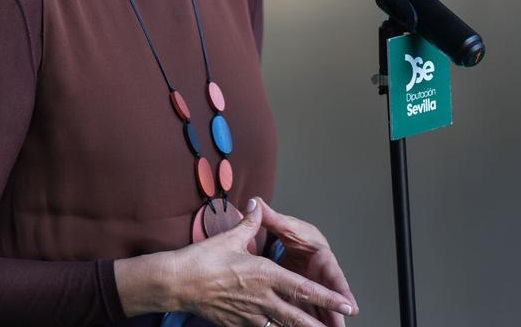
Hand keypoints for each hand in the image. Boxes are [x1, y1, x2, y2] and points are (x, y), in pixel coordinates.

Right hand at [163, 198, 356, 326]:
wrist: (175, 284)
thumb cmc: (201, 260)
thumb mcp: (230, 238)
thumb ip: (250, 224)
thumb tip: (258, 206)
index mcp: (264, 275)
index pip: (303, 288)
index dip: (326, 298)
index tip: (345, 304)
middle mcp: (261, 298)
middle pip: (297, 315)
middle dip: (320, 322)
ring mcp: (249, 315)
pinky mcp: (236, 324)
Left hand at [255, 198, 358, 326]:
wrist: (292, 241)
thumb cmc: (294, 232)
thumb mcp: (285, 225)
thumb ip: (271, 217)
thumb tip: (255, 202)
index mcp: (322, 257)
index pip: (334, 275)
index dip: (341, 290)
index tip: (350, 305)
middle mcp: (320, 275)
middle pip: (329, 296)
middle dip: (336, 314)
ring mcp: (312, 286)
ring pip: (319, 307)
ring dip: (323, 320)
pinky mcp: (302, 296)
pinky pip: (306, 310)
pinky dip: (307, 321)